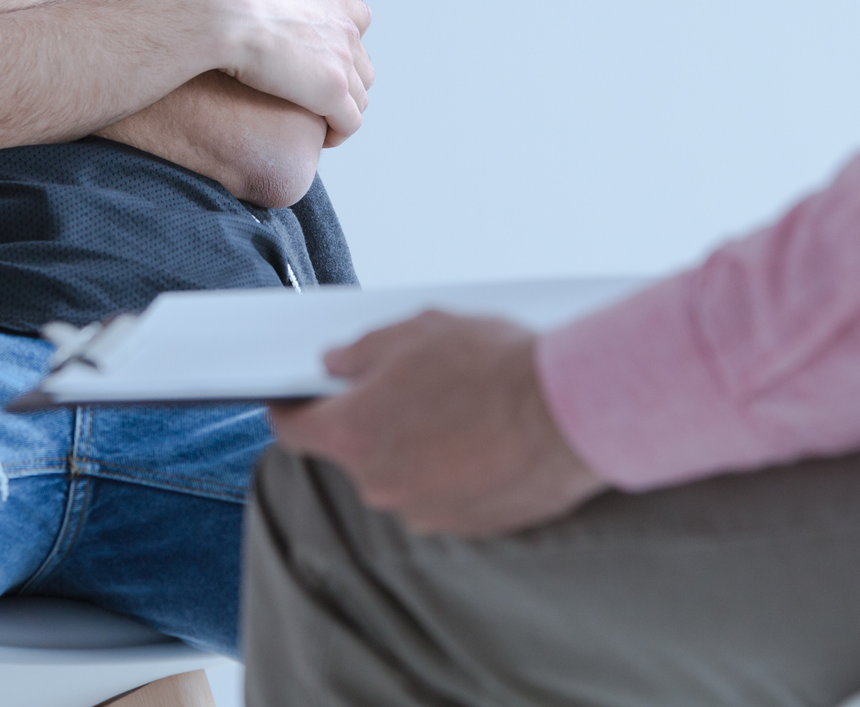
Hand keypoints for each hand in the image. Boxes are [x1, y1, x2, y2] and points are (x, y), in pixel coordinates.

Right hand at [193, 0, 375, 144]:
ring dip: (343, 109)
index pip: (359, 21)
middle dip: (345, 80)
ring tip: (319, 120)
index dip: (343, 40)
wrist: (219, 9)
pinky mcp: (332, 93)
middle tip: (315, 94)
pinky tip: (322, 136)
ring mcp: (342, 61)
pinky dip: (340, 132)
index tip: (319, 56)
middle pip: (363, 62)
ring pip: (360, 96)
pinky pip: (349, 123)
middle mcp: (344, 28)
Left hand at [269, 312, 609, 535]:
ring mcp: (425, 512)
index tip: (291, 400)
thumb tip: (338, 364)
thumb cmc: (495, 367)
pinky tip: (488, 437)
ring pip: (404, 475)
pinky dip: (456, 471)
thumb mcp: (416, 331)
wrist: (569, 412)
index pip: (295, 430)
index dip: (289, 409)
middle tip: (413, 386)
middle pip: (357, 452)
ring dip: (419, 447)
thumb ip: (362, 352)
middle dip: (376, 420)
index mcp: (355, 434)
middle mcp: (382, 484)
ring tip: (464, 408)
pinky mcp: (468, 527)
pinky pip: (446, 495)